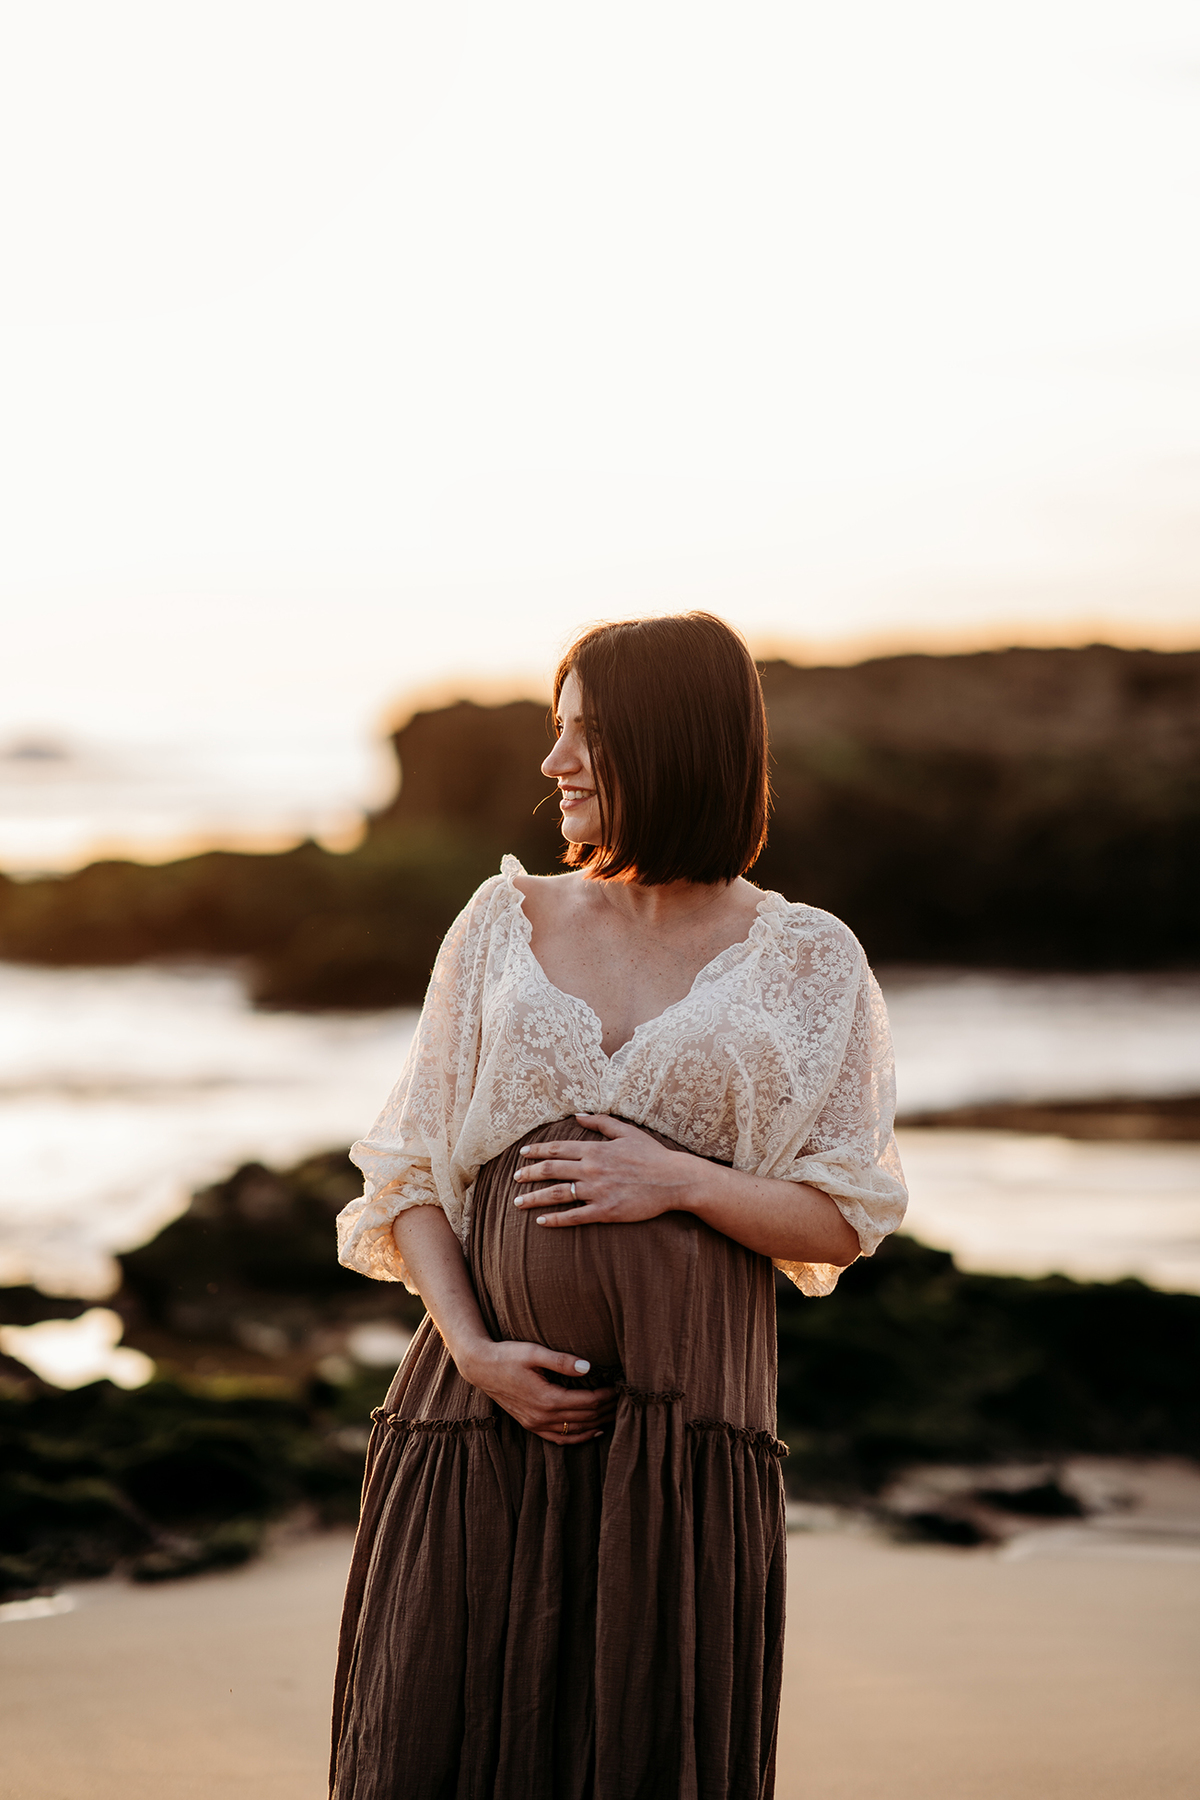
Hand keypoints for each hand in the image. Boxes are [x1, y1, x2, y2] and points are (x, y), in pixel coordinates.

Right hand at [457, 1338, 615, 1444]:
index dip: (606, 1396)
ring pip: (575, 1431)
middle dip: (606, 1410)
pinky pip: (559, 1439)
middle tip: (624, 1400)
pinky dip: (579, 1437)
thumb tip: (588, 1367)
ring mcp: (536, 1424)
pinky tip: (593, 1430)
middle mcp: (542, 1416)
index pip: (586, 1403)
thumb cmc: (507, 1355)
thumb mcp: (534, 1352)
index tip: (619, 1386)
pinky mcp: (531, 1425)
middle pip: (584, 1418)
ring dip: (597, 1424)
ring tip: (615, 1414)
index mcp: (546, 1398)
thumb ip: (561, 1360)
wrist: (480, 1368)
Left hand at [513, 1113, 698, 1227]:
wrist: (673, 1180)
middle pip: (551, 1171)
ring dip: (534, 1199)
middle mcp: (591, 1169)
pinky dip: (556, 1219)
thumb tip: (577, 1115)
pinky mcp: (606, 1211)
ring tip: (518, 1203)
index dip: (536, 1151)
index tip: (522, 1154)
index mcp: (595, 1149)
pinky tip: (542, 1222)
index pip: (557, 1149)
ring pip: (557, 1194)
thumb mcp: (626, 1131)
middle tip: (514, 1178)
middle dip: (528, 1174)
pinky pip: (574, 1216)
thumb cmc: (651, 1154)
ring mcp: (597, 1191)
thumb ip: (600, 1122)